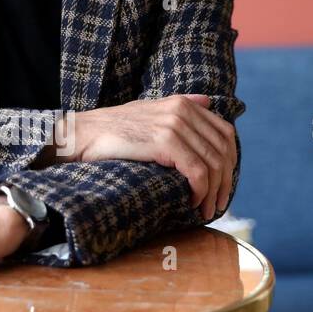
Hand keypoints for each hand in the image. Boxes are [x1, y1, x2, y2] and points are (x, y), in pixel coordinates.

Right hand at [66, 94, 235, 220]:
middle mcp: (183, 110)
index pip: (225, 133)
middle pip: (223, 150)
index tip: (223, 185)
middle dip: (225, 182)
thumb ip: (180, 105)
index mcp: (183, 103)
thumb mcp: (149, 109)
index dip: (231, 162)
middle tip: (217, 204)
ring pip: (213, 164)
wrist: (82, 135)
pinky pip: (197, 171)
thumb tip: (208, 101)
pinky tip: (192, 202)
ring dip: (214, 192)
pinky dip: (200, 191)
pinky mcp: (165, 143)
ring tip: (206, 210)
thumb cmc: (111, 129)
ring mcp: (175, 125)